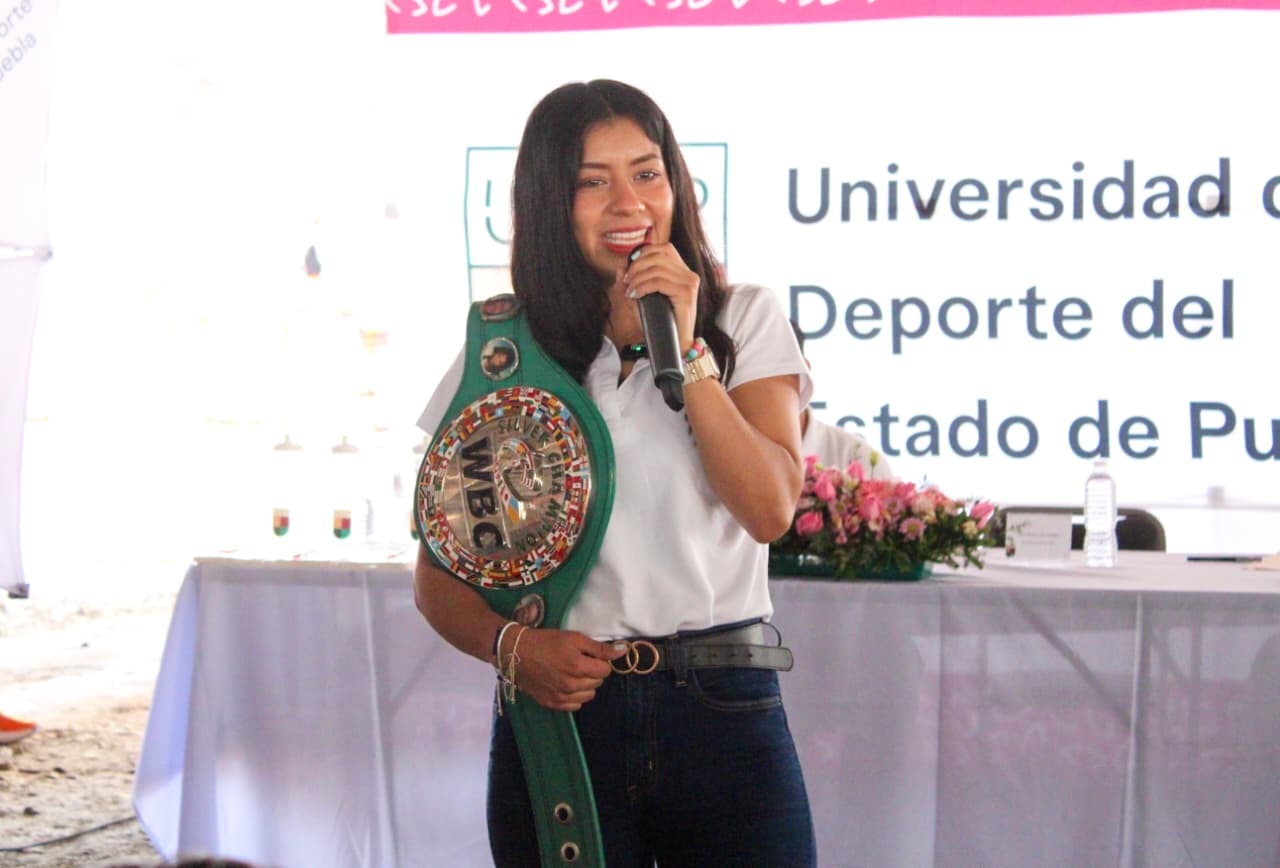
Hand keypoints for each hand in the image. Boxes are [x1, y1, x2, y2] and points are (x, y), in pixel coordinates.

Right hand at [506, 628, 626, 711]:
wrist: (516, 653)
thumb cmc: (546, 641)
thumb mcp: (574, 638)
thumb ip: (599, 648)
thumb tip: (623, 651)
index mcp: (578, 667)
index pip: (605, 670)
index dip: (600, 661)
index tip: (589, 656)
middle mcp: (571, 686)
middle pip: (598, 682)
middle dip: (593, 672)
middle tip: (579, 662)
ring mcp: (561, 697)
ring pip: (588, 695)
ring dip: (585, 685)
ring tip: (572, 673)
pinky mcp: (552, 704)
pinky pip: (575, 706)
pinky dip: (574, 696)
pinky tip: (565, 684)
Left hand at [621, 243, 700, 351]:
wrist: (675, 345)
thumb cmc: (661, 323)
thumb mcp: (643, 300)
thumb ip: (633, 284)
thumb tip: (620, 269)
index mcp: (683, 272)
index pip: (665, 248)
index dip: (645, 252)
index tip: (629, 266)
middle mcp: (689, 274)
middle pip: (659, 256)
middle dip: (637, 266)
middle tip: (626, 281)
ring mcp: (690, 283)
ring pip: (657, 269)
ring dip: (638, 278)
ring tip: (630, 290)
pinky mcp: (686, 293)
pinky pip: (659, 282)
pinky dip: (643, 286)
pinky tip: (636, 295)